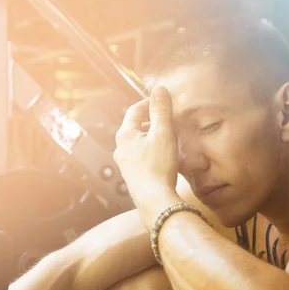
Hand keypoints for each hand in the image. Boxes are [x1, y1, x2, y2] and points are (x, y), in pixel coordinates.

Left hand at [113, 86, 180, 228]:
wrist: (155, 200)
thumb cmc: (159, 166)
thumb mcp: (163, 133)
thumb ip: (161, 110)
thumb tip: (159, 89)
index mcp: (124, 135)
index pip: (135, 110)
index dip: (149, 103)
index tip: (162, 101)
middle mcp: (120, 148)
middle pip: (135, 127)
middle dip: (151, 121)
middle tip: (168, 119)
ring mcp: (124, 164)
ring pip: (138, 143)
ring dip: (151, 137)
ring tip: (167, 138)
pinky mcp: (132, 176)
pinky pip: (140, 157)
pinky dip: (150, 151)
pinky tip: (163, 157)